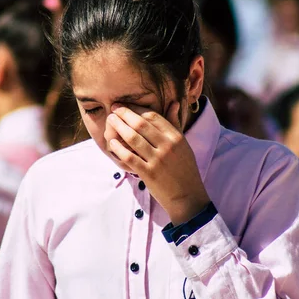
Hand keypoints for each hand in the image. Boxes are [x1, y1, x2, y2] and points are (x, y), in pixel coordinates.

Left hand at [106, 102, 209, 223]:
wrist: (188, 196)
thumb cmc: (184, 169)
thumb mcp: (183, 145)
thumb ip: (175, 124)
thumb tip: (174, 102)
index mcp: (176, 137)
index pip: (153, 116)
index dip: (136, 109)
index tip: (125, 105)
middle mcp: (168, 146)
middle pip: (141, 124)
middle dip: (124, 114)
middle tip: (114, 109)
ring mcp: (158, 160)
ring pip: (133, 138)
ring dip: (118, 127)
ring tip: (110, 121)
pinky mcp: (149, 173)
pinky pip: (129, 157)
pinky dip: (119, 148)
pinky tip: (112, 143)